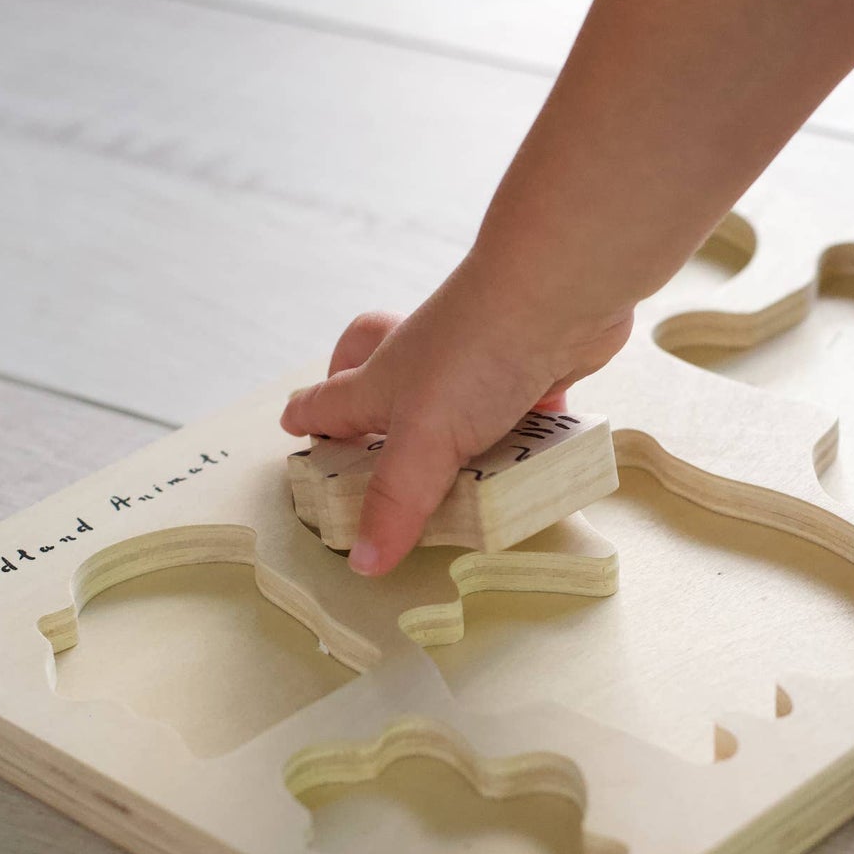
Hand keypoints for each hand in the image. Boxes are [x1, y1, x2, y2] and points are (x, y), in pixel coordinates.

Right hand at [280, 258, 631, 575]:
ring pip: (455, 393)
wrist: (561, 292)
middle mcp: (427, 367)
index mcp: (384, 379)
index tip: (292, 425)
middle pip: (376, 366)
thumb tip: (363, 561)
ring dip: (453, 423)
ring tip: (463, 472)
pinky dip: (529, 428)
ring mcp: (480, 363)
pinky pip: (524, 404)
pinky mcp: (533, 366)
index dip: (309, 415)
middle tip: (363, 425)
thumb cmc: (478, 352)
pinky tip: (542, 456)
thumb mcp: (425, 439)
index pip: (331, 399)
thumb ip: (397, 502)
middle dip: (361, 391)